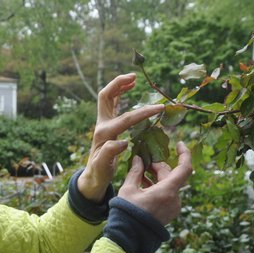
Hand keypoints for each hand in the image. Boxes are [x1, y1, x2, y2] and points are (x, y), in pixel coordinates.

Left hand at [77, 73, 163, 201]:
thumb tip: (123, 142)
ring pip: (109, 97)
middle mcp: (102, 124)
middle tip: (134, 77)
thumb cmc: (99, 172)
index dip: (143, 113)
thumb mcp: (103, 166)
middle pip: (106, 96)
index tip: (160, 108)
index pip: (126, 118)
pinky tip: (130, 88)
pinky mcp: (107, 123)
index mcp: (104, 133)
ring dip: (119, 86)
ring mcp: (103, 122)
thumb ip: (110, 153)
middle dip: (118, 84)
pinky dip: (120, 93)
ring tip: (133, 79)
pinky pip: (113, 103)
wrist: (93, 175)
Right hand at [117, 142, 191, 225]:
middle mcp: (175, 199)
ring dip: (156, 178)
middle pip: (171, 176)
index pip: (184, 168)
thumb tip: (138, 159)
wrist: (129, 237)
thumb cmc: (127, 212)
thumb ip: (135, 172)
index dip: (184, 153)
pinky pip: (167, 195)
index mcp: (167, 191)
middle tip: (143, 162)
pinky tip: (144, 186)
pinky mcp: (169, 213)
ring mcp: (173, 207)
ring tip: (140, 175)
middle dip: (158, 167)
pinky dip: (157, 188)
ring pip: (168, 185)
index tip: (178, 144)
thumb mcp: (128, 189)